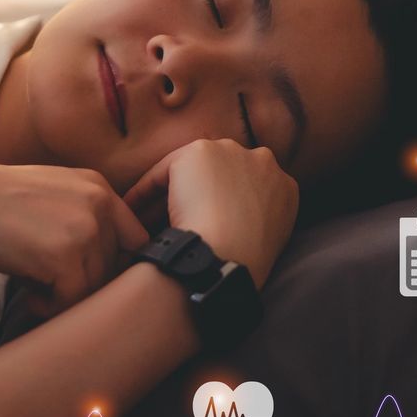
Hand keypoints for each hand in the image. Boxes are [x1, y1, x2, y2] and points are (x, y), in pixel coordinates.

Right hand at [0, 159, 149, 319]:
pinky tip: (27, 294)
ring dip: (64, 297)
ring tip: (32, 286)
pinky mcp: (64, 256)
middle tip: (46, 282)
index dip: (111, 267)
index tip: (84, 278)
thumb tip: (106, 266)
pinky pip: (72, 301)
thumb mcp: (50, 193)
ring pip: (95, 288)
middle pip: (115, 270)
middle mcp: (99, 204)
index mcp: (98, 187)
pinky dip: (49, 307)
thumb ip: (82, 216)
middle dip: (81, 284)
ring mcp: (84, 228)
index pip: (133, 241)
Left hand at [121, 138, 298, 287]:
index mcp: (285, 188)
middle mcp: (264, 162)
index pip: (246, 191)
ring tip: (146, 222)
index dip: (220, 210)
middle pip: (219, 177)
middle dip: (196, 197)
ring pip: (190, 174)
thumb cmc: (241, 265)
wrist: (228, 255)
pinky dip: (144, 193)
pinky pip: (163, 173)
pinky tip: (132, 212)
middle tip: (170, 224)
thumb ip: (255, 223)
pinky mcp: (200, 152)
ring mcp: (232, 152)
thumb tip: (231, 229)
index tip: (200, 229)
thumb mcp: (265, 243)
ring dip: (167, 196)